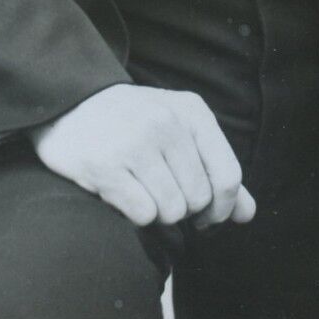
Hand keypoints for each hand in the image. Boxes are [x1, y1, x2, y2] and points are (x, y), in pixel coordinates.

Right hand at [29, 83, 255, 230]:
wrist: (71, 103)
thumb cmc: (134, 123)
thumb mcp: (181, 131)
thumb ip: (217, 170)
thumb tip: (247, 215)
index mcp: (192, 112)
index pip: (228, 176)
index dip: (222, 207)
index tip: (206, 214)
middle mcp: (166, 124)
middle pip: (199, 199)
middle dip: (185, 209)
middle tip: (164, 194)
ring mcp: (135, 144)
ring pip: (172, 211)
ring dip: (159, 212)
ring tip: (142, 190)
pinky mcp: (106, 167)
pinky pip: (143, 214)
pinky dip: (136, 214)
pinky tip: (123, 193)